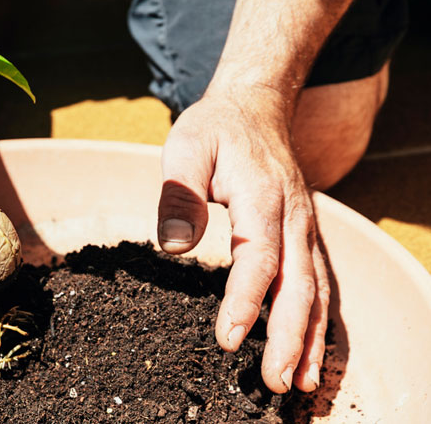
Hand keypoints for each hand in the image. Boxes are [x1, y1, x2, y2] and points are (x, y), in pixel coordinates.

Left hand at [157, 92, 329, 392]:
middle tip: (275, 381)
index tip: (228, 338)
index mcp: (262, 195)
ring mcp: (304, 227)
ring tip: (298, 380)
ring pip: (316, 288)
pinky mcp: (303, 235)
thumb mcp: (185, 147)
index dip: (246, 299)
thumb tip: (174, 247)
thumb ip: (179, 195)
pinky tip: (308, 348)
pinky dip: (316, 319)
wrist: (255, 109)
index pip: (260, 256)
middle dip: (288, 336)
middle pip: (298, 283)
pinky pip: (317, 281)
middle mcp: (293, 216)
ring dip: (309, 336)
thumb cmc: (215, 129)